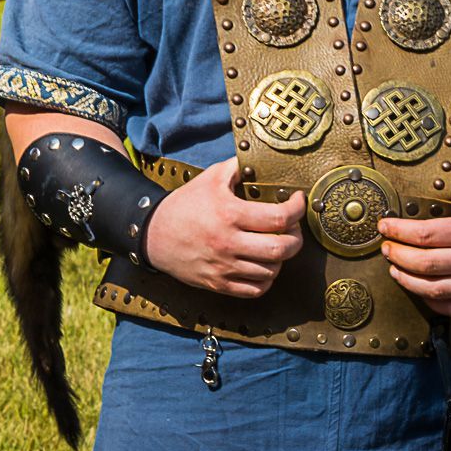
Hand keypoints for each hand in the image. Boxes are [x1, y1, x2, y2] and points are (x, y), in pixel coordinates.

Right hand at [141, 159, 305, 297]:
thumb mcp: (209, 178)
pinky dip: (266, 278)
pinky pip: (256, 289)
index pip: (278, 217)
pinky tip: (262, 264)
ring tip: (275, 244)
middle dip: (296, 237)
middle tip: (292, 227)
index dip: (297, 209)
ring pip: (272, 271)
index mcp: (229, 214)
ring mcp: (224, 267)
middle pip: (282, 249)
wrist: (153, 234)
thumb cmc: (185, 204)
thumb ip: (237, 168)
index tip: (298, 201)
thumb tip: (261, 161)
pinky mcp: (219, 284)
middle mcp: (228, 243)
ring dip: (281, 257)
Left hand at [378, 176, 450, 315]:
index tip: (385, 227)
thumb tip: (432, 189)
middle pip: (424, 264)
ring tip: (395, 270)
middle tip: (386, 248)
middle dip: (397, 256)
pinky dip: (432, 303)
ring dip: (408, 281)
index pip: (424, 235)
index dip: (398, 232)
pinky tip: (420, 291)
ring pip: (435, 290)